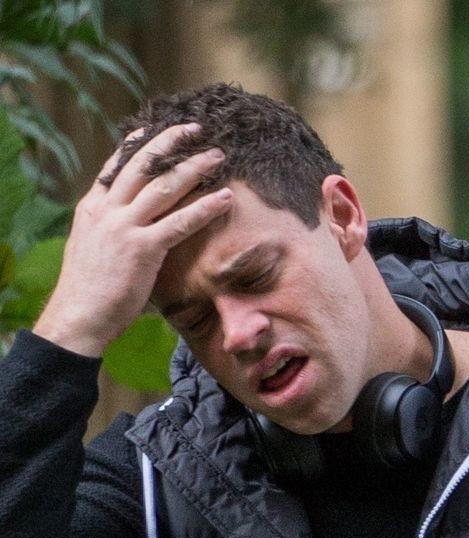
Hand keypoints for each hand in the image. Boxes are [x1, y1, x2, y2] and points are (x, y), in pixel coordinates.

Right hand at [32, 123, 233, 357]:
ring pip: (162, 187)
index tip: (155, 128)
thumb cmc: (91, 289)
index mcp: (92, 207)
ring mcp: (124, 226)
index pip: (116, 165)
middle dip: (169, 143)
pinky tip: (226, 199)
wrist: (79, 315)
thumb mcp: (94, 248)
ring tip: (218, 156)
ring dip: (194, 168)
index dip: (137, 144)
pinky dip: (205, 208)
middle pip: (140, 165)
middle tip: (195, 129)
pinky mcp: (142, 248)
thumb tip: (133, 226)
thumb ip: (112, 230)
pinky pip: (180, 222)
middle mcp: (106, 209)